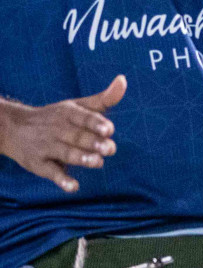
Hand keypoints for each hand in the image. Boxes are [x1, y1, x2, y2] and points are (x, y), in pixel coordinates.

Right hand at [0, 76, 125, 192]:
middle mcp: (57, 129)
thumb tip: (123, 79)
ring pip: (65, 153)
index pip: (83, 117)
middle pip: (77, 136)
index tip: (109, 129)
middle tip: (110, 149)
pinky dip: (61, 180)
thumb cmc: (57, 117)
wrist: (13, 128)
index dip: (96, 123)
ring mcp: (47, 147)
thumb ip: (103, 98)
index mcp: (68, 114)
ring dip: (81, 158)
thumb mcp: (77, 106)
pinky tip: (74, 187)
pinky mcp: (39, 164)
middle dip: (93, 143)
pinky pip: (50, 172)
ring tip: (98, 163)